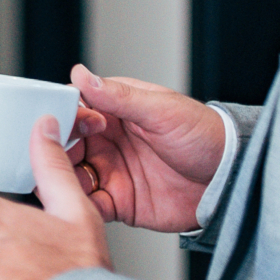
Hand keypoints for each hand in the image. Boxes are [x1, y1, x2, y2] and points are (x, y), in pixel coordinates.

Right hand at [65, 63, 228, 231]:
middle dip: (53, 151)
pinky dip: (80, 205)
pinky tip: (78, 204)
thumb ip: (119, 96)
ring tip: (58, 183)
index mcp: (114, 112)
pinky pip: (90, 204)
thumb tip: (81, 74)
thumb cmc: (203, 135)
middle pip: (65, 145)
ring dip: (61, 179)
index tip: (64, 125)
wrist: (230, 179)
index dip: (63, 117)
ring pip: (71, 175)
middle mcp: (107, 142)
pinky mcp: (120, 202)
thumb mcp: (162, 110)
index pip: (73, 110)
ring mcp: (111, 172)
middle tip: (49, 158)